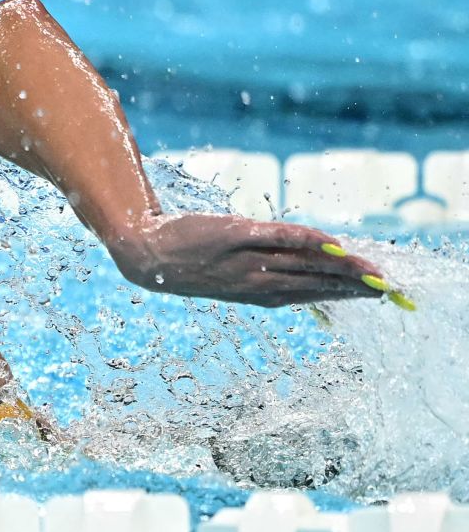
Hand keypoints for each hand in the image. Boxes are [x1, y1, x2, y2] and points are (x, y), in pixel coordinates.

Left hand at [110, 213, 385, 306]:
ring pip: (301, 265)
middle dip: (351, 286)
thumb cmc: (189, 263)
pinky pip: (275, 238)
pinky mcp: (233, 236)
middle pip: (312, 283)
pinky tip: (330, 243)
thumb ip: (265, 274)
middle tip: (387, 288)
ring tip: (371, 272)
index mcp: (255, 294)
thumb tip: (302, 269)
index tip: (374, 296)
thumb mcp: (229, 276)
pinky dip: (304, 241)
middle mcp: (254, 281)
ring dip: (339, 268)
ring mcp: (245, 260)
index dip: (343, 296)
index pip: (309, 296)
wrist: (145, 255)